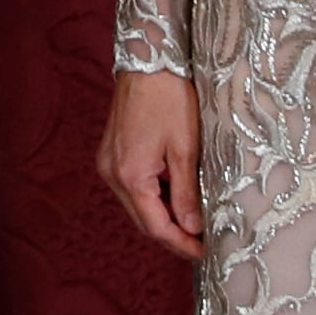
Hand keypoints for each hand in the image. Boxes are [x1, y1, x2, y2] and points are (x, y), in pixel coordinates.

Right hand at [98, 69, 204, 261]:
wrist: (148, 61)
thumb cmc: (169, 98)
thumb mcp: (185, 148)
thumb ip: (186, 192)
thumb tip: (192, 228)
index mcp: (131, 176)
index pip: (156, 226)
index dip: (182, 244)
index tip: (206, 253)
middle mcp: (113, 174)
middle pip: (144, 220)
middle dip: (173, 235)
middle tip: (203, 244)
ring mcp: (109, 163)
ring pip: (138, 205)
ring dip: (164, 216)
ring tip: (195, 223)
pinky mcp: (112, 154)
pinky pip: (133, 187)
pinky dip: (154, 198)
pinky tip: (176, 196)